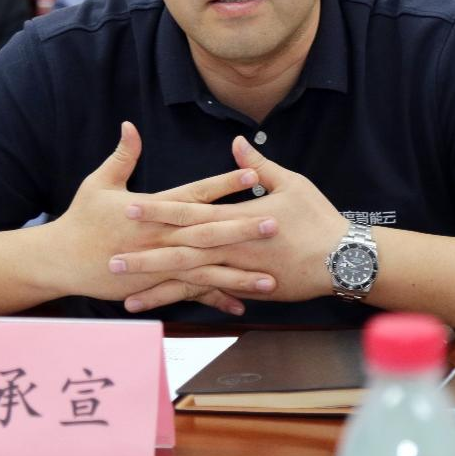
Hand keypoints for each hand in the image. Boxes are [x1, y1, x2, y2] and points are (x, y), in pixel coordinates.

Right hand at [49, 122, 275, 314]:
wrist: (61, 260)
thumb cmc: (81, 219)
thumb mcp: (100, 183)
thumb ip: (122, 156)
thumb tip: (129, 126)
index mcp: (152, 209)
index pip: (195, 194)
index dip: (224, 184)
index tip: (252, 175)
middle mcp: (160, 237)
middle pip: (208, 232)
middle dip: (242, 229)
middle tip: (275, 224)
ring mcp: (159, 264)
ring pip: (206, 268)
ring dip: (238, 272)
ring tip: (270, 277)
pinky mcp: (155, 285)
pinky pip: (190, 292)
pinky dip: (215, 297)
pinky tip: (241, 302)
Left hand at [112, 137, 347, 311]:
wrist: (343, 260)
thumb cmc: (319, 218)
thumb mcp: (291, 183)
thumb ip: (259, 166)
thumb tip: (237, 143)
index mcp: (236, 218)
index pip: (188, 212)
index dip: (157, 209)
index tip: (128, 207)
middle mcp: (231, 248)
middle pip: (180, 252)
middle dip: (145, 257)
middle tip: (111, 261)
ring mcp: (238, 273)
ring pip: (190, 283)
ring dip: (157, 289)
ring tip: (125, 298)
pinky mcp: (247, 290)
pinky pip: (213, 298)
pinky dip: (189, 305)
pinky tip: (167, 312)